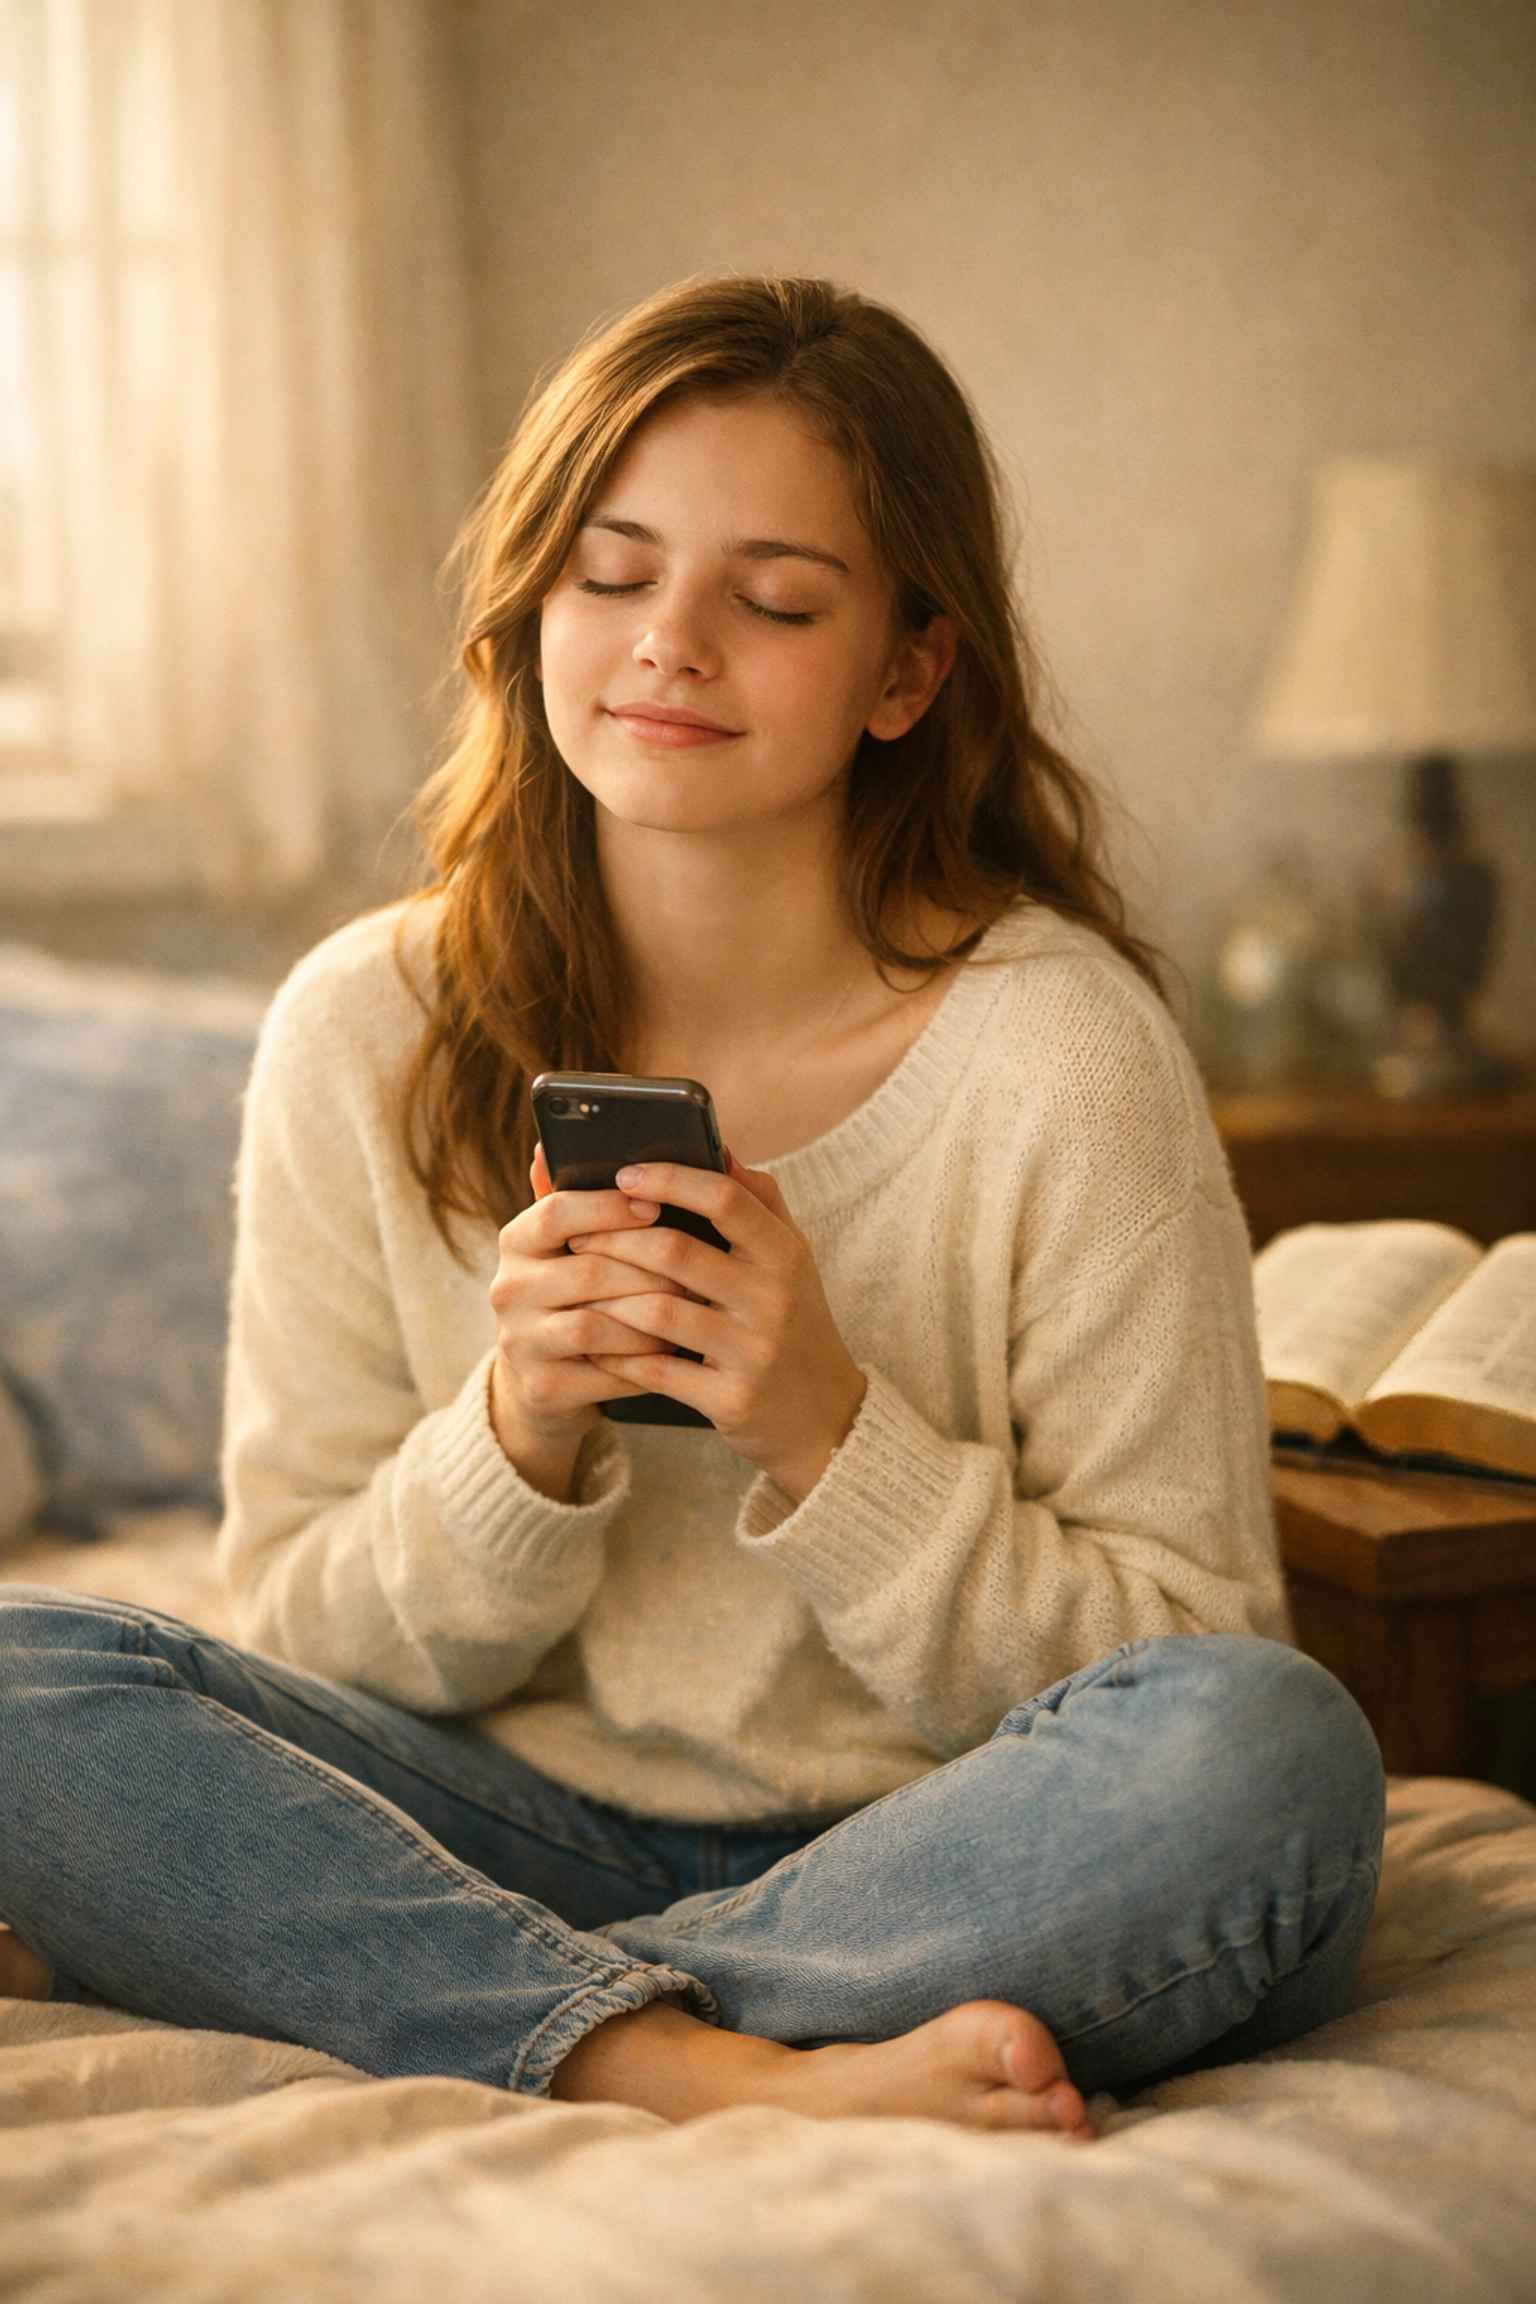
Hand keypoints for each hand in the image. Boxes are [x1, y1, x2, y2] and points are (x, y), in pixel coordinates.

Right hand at [487, 1144, 682, 1498]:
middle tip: (702, 1269)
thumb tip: (565, 1141)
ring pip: (598, 1324)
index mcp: (517, 1242)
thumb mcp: (573, 1249)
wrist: (546, 1384)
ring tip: (696, 1309)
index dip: (610, 1207)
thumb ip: (583, 1199)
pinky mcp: (542, 1387)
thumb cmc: (578, 1298)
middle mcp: (507, 1289)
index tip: (658, 1205)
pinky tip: (677, 1352)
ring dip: (653, 1317)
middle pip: (588, 1269)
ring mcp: (519, 1341)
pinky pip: (606, 1370)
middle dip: (652, 1269)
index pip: (557, 1210)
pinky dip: (646, 1361)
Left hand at [573, 1153, 866, 1500]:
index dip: (669, 1179)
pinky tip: (597, 1343)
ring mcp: (753, 1352)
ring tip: (579, 1285)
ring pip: (659, 1312)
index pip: (724, 1198)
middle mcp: (773, 1299)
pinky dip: (620, 1355)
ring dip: (609, 1297)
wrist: (830, 1419)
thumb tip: (720, 1148)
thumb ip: (761, 1203)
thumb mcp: (794, 1262)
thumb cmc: (798, 1326)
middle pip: (676, 1252)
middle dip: (616, 1239)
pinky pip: (658, 1370)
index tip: (624, 1174)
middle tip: (578, 1235)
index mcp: (785, 1255)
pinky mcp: (732, 1400)